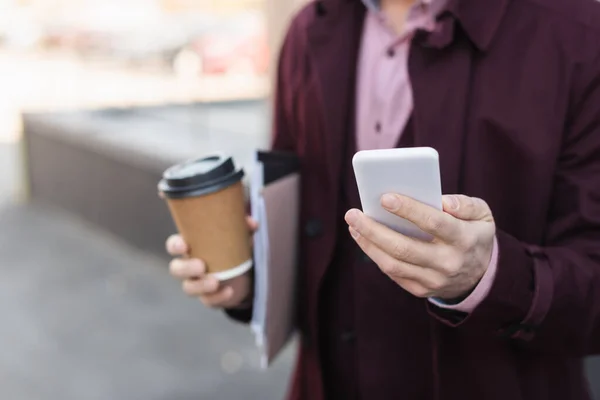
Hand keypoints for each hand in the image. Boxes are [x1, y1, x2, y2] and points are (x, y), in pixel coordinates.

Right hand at [166, 216, 257, 308]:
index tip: (184, 246)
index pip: (174, 245)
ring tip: (215, 282)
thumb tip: (252, 223)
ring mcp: (197, 284)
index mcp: (191, 247)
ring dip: (200, 286)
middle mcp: (189, 266)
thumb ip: (244, 228)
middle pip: (176, 269)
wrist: (245, 273)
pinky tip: (229, 291)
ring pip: (188, 288)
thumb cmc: (232, 247)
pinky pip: (208, 300)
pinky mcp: (208, 298)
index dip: (175, 246)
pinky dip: (218, 297)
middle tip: (201, 266)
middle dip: (186, 268)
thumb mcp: (239, 235)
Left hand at [345, 194, 495, 299]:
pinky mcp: (421, 290)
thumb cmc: (474, 235)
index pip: (434, 223)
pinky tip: (363, 238)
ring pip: (393, 264)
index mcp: (464, 239)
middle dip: (374, 229)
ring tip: (354, 225)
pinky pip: (393, 273)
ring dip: (368, 243)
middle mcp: (447, 262)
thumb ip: (465, 205)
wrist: (482, 277)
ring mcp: (433, 280)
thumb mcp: (482, 216)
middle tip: (353, 213)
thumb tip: (442, 201)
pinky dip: (375, 255)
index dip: (409, 210)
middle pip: (403, 247)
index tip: (385, 197)